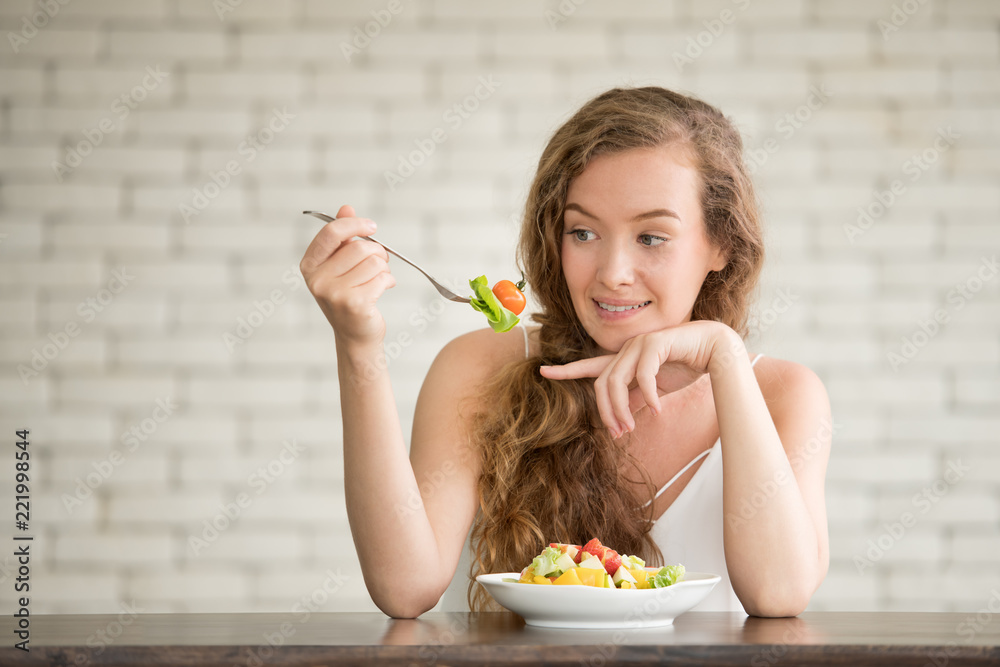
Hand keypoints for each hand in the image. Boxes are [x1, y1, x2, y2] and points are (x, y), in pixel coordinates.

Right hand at [300, 204, 395, 345]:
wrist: (356, 335)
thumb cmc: (349, 296)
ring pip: (373, 262)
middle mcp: (318, 279)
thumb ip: (342, 237)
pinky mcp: (354, 304)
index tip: (372, 226)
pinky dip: (388, 281)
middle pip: (358, 247)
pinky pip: (382, 278)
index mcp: (310, 265)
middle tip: (381, 261)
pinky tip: (383, 288)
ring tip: (379, 278)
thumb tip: (346, 208)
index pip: (332, 232)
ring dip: (384, 268)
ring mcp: (334, 293)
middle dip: (377, 251)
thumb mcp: (340, 265)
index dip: (355, 224)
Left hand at [538, 321, 740, 437]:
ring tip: (632, 428)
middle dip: (606, 412)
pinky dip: (648, 396)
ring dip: (621, 409)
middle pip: (601, 384)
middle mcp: (627, 350)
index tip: (542, 372)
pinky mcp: (655, 344)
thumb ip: (635, 400)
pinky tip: (657, 410)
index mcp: (624, 360)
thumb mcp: (655, 391)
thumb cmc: (686, 367)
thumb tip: (621, 421)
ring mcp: (639, 345)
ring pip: (616, 381)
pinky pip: (643, 376)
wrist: (715, 350)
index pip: (589, 366)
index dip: (566, 370)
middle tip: (618, 434)